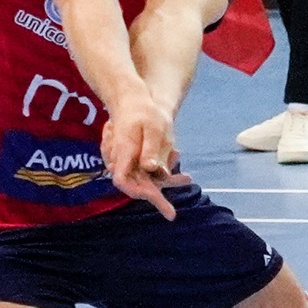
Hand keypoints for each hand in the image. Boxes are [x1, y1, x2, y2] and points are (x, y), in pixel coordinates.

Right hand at [102, 90, 188, 220]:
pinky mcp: (129, 158)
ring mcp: (123, 159)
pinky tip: (177, 158)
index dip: (141, 194)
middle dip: (157, 194)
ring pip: (141, 179)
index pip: (124, 182)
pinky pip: (142, 170)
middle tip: (173, 209)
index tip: (159, 201)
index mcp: (124, 152)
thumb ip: (151, 148)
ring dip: (161, 182)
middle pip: (135, 185)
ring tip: (187, 178)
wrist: (129, 98)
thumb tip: (152, 169)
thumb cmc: (143, 111)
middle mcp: (120, 159)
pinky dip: (159, 170)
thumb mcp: (154, 127)